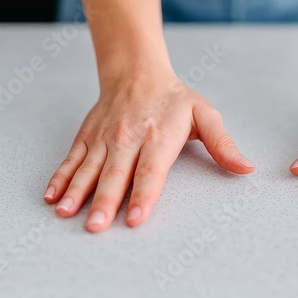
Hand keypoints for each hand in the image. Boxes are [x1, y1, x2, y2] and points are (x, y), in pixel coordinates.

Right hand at [43, 69, 254, 231]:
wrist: (136, 71)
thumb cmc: (174, 99)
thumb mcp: (205, 115)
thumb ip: (223, 144)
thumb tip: (245, 168)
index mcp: (159, 137)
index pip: (150, 171)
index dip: (143, 196)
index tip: (135, 218)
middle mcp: (128, 138)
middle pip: (115, 174)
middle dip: (104, 202)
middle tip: (95, 227)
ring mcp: (104, 138)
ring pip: (88, 168)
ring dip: (77, 193)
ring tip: (66, 214)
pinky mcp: (87, 137)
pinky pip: (72, 159)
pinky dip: (60, 177)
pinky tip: (52, 197)